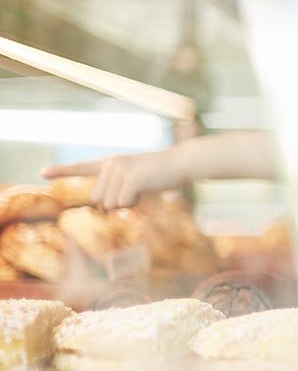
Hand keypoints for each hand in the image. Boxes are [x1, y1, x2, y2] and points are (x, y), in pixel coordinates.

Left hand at [43, 147, 186, 208]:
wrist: (182, 162)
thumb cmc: (162, 173)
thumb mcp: (136, 178)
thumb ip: (117, 189)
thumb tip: (104, 207)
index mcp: (111, 162)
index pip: (82, 167)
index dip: (62, 170)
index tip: (42, 172)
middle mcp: (112, 164)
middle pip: (98, 199)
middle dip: (116, 203)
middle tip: (137, 191)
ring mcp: (120, 170)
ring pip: (110, 204)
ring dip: (127, 204)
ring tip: (144, 189)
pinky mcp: (131, 179)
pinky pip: (122, 204)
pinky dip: (135, 203)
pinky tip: (146, 191)